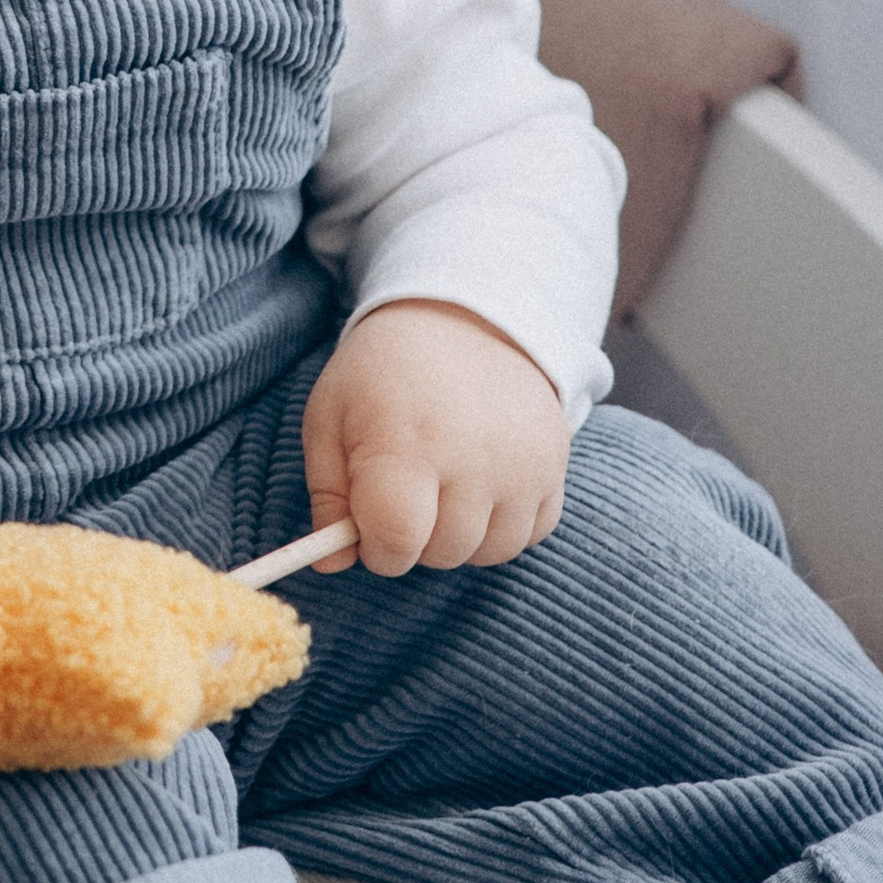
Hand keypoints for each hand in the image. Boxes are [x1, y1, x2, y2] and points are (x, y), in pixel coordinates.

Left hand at [300, 301, 569, 576]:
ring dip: (459, 535)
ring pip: (486, 552)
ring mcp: (522, 465)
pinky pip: (528, 534)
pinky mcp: (555, 465)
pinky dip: (502, 524)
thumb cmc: (382, 373)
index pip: (395, 543)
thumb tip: (330, 565)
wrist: (462, 317)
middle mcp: (471, 459)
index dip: (376, 546)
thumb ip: (328, 498)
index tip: (370, 521)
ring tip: (442, 485)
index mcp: (405, 445)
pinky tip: (481, 484)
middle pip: (440, 553)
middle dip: (414, 538)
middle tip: (406, 488)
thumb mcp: (330, 419)